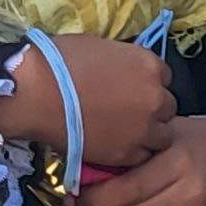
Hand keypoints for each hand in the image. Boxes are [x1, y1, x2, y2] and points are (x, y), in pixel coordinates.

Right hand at [0, 34, 176, 170]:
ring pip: (162, 136)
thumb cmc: (61, 61)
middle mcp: (155, 97)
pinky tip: (113, 146)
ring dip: (147, 134)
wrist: (37, 93)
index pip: (165, 79)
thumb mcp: (101, 48)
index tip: (131, 90)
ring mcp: (144, 128)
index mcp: (150, 66)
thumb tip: (122, 70)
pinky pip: (142, 157)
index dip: (147, 85)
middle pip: (167, 108)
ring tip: (123, 133)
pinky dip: (131, 153)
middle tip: (127, 113)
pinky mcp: (128, 154)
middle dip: (151, 110)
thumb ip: (123, 62)